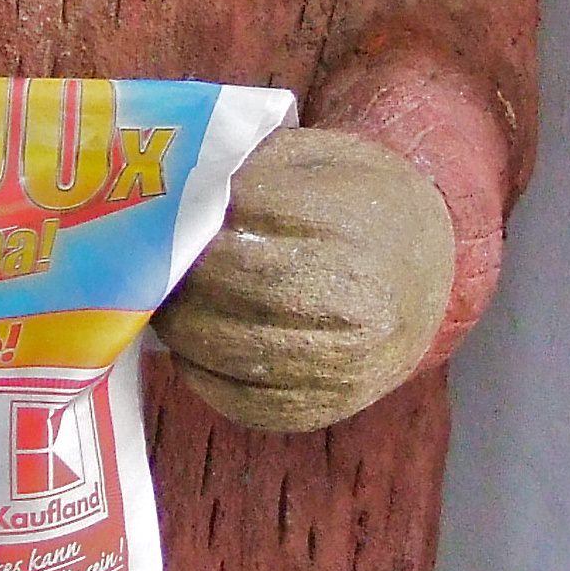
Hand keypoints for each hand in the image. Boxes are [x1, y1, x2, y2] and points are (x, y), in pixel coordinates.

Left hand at [153, 127, 454, 431]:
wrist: (423, 278)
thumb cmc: (358, 206)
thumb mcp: (321, 160)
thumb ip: (256, 166)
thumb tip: (180, 182)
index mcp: (348, 227)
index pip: (248, 216)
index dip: (196, 212)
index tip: (164, 206)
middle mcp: (351, 305)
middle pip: (235, 286)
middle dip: (180, 272)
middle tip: (146, 258)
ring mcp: (340, 366)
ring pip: (228, 350)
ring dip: (178, 324)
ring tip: (160, 298)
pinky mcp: (321, 410)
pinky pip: (239, 402)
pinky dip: (198, 373)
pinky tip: (189, 344)